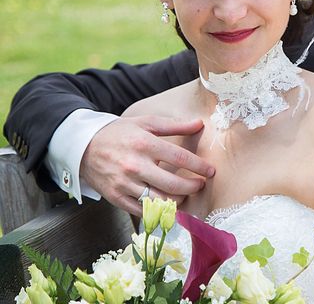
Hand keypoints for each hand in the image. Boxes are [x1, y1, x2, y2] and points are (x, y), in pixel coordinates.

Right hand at [80, 115, 213, 214]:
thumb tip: (200, 124)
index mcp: (144, 144)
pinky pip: (142, 211)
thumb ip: (174, 125)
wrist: (82, 146)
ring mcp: (124, 184)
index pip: (179, 158)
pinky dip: (158, 210)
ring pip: (159, 201)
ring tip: (185, 195)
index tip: (210, 171)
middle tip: (200, 185)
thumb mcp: (146, 123)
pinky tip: (167, 204)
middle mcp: (135, 165)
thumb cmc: (119, 133)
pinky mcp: (116, 198)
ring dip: (178, 201)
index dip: (199, 167)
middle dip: (192, 187)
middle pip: (173, 184)